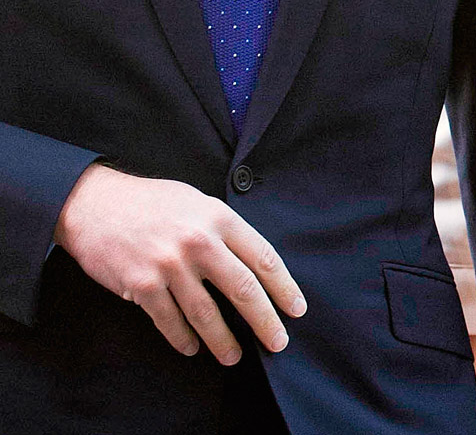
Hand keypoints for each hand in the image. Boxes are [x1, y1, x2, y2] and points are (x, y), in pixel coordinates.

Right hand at [54, 164, 305, 364]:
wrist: (97, 204)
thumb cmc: (152, 202)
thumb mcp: (197, 201)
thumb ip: (224, 229)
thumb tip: (252, 264)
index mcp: (218, 217)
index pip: (262, 257)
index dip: (283, 287)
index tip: (295, 309)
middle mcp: (198, 241)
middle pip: (243, 290)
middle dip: (264, 321)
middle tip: (278, 343)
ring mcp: (170, 265)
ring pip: (207, 315)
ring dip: (223, 341)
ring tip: (233, 357)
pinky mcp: (143, 286)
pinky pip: (171, 323)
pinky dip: (184, 340)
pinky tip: (192, 348)